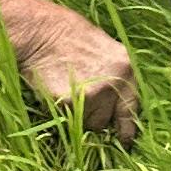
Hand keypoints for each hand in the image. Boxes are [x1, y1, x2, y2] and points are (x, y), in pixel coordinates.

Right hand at [4, 0, 138, 139]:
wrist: (38, 31)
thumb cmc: (65, 34)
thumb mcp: (101, 48)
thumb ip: (112, 75)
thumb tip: (112, 102)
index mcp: (126, 67)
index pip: (132, 107)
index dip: (126, 126)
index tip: (124, 139)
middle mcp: (114, 83)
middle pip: (105, 120)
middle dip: (92, 116)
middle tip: (77, 100)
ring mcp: (93, 94)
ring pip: (85, 122)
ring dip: (75, 115)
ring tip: (64, 90)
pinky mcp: (70, 102)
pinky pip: (66, 118)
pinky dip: (58, 109)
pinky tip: (53, 89)